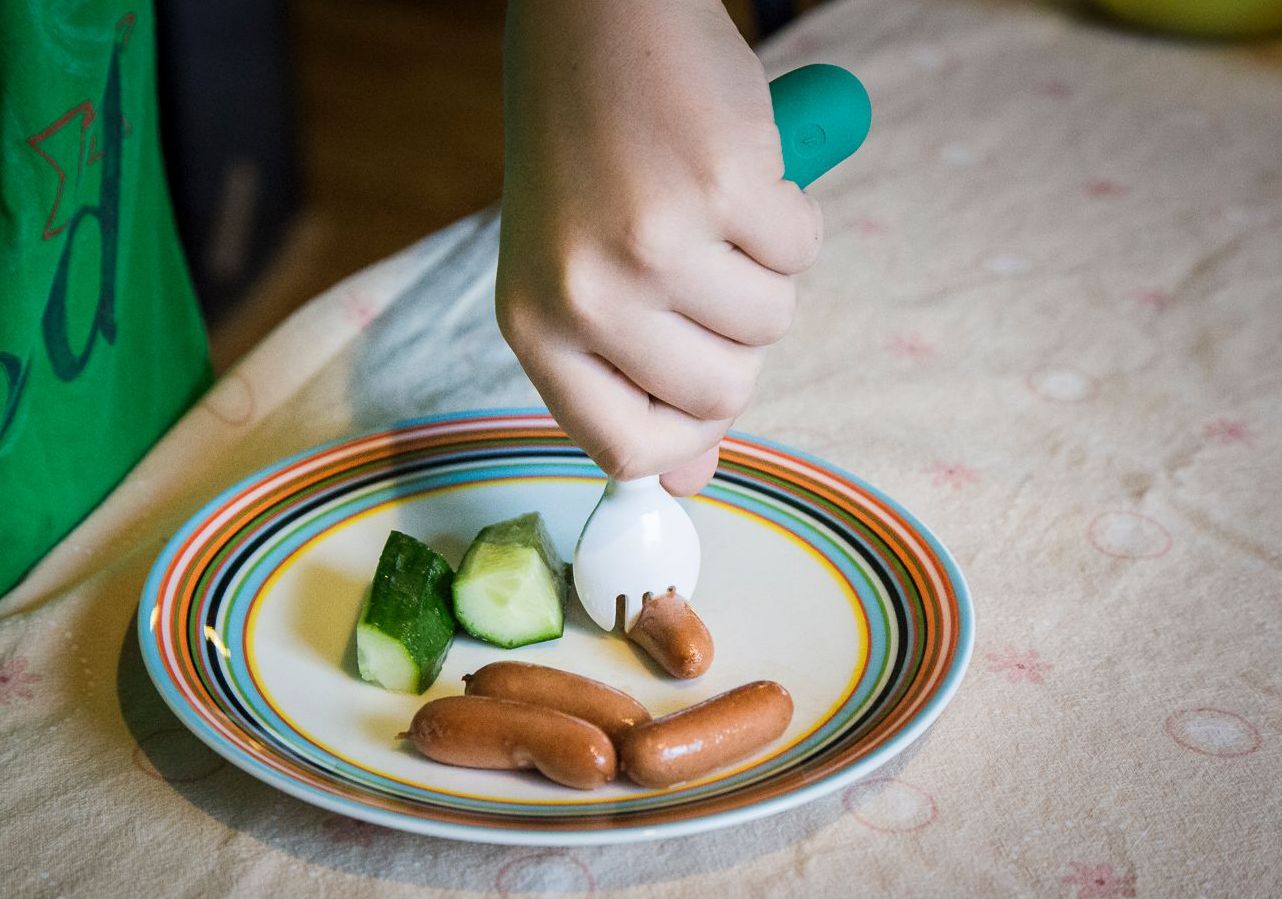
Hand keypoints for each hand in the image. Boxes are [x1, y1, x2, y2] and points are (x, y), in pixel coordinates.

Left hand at [496, 0, 822, 494]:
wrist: (596, 19)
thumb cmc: (588, 153)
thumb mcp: (576, 275)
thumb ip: (631, 382)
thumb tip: (693, 485)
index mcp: (536, 327)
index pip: (626, 450)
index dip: (684, 433)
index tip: (704, 391)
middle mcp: (585, 296)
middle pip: (720, 393)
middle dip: (737, 339)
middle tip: (706, 267)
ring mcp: (653, 243)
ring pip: (772, 326)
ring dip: (765, 272)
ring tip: (712, 208)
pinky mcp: (721, 186)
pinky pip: (802, 249)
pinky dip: (791, 214)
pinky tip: (736, 168)